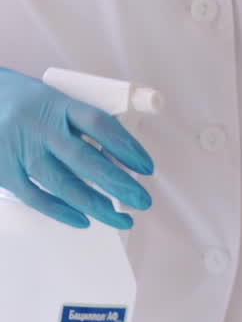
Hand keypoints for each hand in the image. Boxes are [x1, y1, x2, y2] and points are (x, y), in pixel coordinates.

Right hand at [0, 68, 152, 228]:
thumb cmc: (23, 103)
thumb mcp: (52, 100)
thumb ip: (80, 125)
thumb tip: (118, 159)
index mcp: (57, 103)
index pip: (99, 124)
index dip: (127, 147)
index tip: (147, 168)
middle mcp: (39, 126)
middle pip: (85, 159)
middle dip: (119, 184)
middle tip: (144, 201)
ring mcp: (20, 148)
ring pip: (64, 184)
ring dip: (98, 206)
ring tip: (124, 221)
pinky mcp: (4, 169)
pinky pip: (36, 197)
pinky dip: (61, 212)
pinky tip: (85, 221)